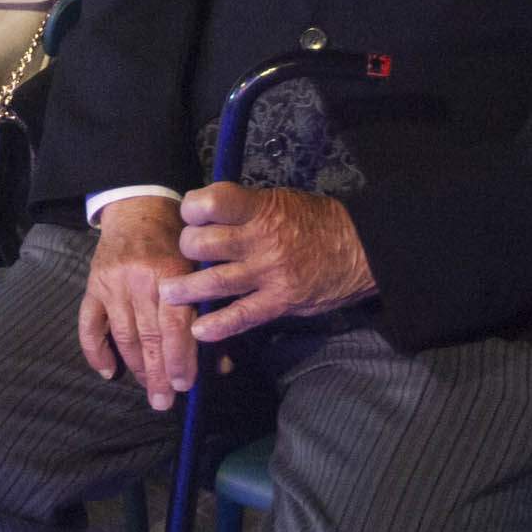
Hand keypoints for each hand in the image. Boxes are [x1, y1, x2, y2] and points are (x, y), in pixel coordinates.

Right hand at [77, 195, 200, 409]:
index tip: (185, 386)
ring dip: (136, 367)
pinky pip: (88, 323)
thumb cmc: (177, 242)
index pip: (175, 325)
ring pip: (123, 335)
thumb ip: (208, 312)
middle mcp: (138, 280)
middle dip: (158, 373)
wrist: (138, 209)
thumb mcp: (198, 269)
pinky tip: (107, 371)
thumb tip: (220, 364)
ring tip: (149, 390)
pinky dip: (95, 350)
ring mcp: (111, 283)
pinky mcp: (92, 285)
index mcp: (169, 273)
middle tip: (165, 402)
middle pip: (148, 336)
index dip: (180, 358)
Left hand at [159, 183, 377, 345]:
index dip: (192, 208)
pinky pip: (243, 316)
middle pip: (203, 245)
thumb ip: (244, 209)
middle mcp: (261, 240)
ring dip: (187, 290)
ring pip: (215, 282)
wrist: (362, 249)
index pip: (211, 203)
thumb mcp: (279, 201)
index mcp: (260, 209)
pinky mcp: (280, 302)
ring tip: (169, 293)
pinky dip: (219, 325)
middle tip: (188, 253)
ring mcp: (270, 274)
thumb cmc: (314, 221)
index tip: (192, 215)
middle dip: (188, 248)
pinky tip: (199, 330)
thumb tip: (203, 217)